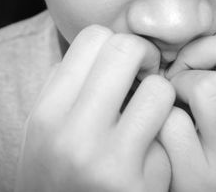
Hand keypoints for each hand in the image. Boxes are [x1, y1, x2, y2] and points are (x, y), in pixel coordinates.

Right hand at [14, 25, 174, 191]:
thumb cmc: (57, 175)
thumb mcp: (46, 129)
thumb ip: (69, 86)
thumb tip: (110, 46)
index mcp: (47, 113)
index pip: (93, 38)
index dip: (117, 42)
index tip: (126, 63)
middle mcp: (73, 134)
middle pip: (127, 50)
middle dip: (146, 56)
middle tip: (149, 74)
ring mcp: (109, 162)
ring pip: (160, 90)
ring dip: (162, 98)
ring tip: (151, 116)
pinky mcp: (140, 187)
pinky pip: (169, 135)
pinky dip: (165, 138)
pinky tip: (152, 152)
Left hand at [159, 21, 215, 191]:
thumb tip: (195, 39)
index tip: (201, 61)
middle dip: (196, 52)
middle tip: (179, 76)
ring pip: (207, 85)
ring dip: (177, 85)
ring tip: (171, 103)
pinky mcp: (197, 178)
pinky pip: (171, 123)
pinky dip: (158, 119)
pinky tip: (159, 131)